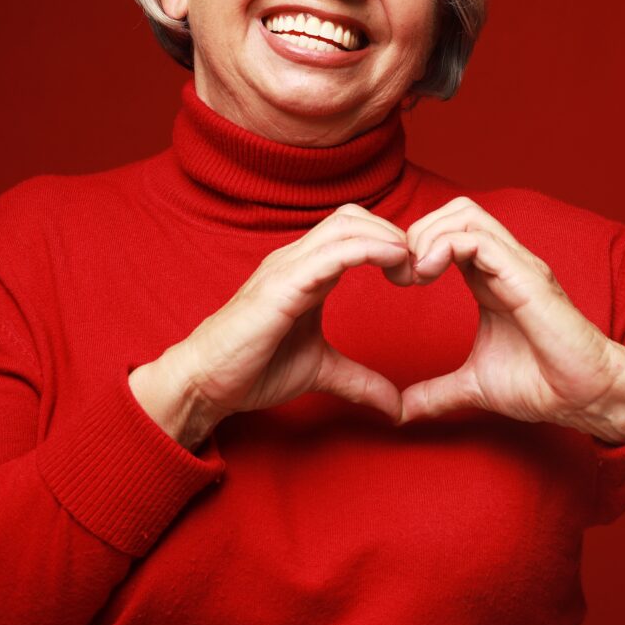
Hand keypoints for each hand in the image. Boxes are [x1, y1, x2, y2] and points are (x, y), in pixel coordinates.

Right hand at [130, 204, 414, 447]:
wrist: (205, 383)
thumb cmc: (251, 368)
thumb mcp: (320, 372)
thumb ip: (358, 381)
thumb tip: (395, 407)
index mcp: (307, 271)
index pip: (355, 231)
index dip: (390, 243)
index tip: (416, 275)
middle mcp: (296, 259)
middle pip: (355, 217)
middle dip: (394, 234)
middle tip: (419, 270)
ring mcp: (287, 267)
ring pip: (347, 225)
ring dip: (388, 239)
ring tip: (411, 269)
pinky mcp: (282, 285)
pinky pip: (333, 253)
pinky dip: (370, 250)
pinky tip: (393, 266)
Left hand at [399, 197, 624, 443]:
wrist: (586, 398)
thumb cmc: (541, 385)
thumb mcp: (473, 386)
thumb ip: (436, 394)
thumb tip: (402, 412)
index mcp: (489, 279)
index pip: (449, 232)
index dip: (415, 246)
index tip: (397, 282)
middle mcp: (504, 264)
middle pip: (455, 211)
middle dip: (418, 231)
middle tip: (401, 273)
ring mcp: (517, 266)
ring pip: (466, 214)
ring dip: (429, 235)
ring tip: (415, 273)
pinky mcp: (527, 278)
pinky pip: (481, 239)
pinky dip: (445, 246)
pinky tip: (428, 275)